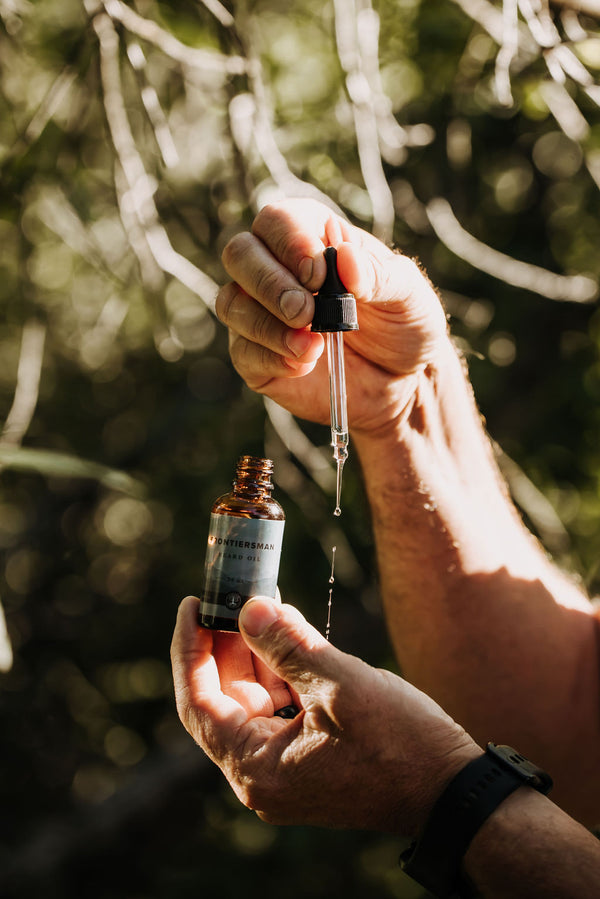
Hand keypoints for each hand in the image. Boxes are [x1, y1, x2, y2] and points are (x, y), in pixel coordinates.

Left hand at [171, 595, 479, 833]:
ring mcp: (284, 771)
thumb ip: (288, 644)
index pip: (199, 703)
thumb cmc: (402, 743)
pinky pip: (278, 709)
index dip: (190, 650)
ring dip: (256, 653)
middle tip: (230, 592)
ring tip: (262, 601)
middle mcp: (261, 776)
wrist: (451, 790)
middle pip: (224, 699)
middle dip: (227, 643)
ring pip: (251, 701)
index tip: (193, 603)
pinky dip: (280, 670)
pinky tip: (287, 630)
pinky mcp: (306, 759)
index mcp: (258, 769)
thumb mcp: (340, 683)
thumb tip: (248, 607)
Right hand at [216, 198, 448, 434]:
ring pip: (230, 304)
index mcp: (312, 236)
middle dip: (268, 282)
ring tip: (312, 346)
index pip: (277, 220)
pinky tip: (304, 364)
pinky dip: (271, 358)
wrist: (404, 382)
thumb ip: (379, 274)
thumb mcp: (408, 293)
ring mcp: (262, 313)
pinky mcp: (257, 357)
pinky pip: (242, 352)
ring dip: (267, 325)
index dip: (290, 242)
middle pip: (239, 254)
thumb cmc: (404, 324)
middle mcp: (277, 268)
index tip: (320, 275)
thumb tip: (344, 256)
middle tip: (306, 312)